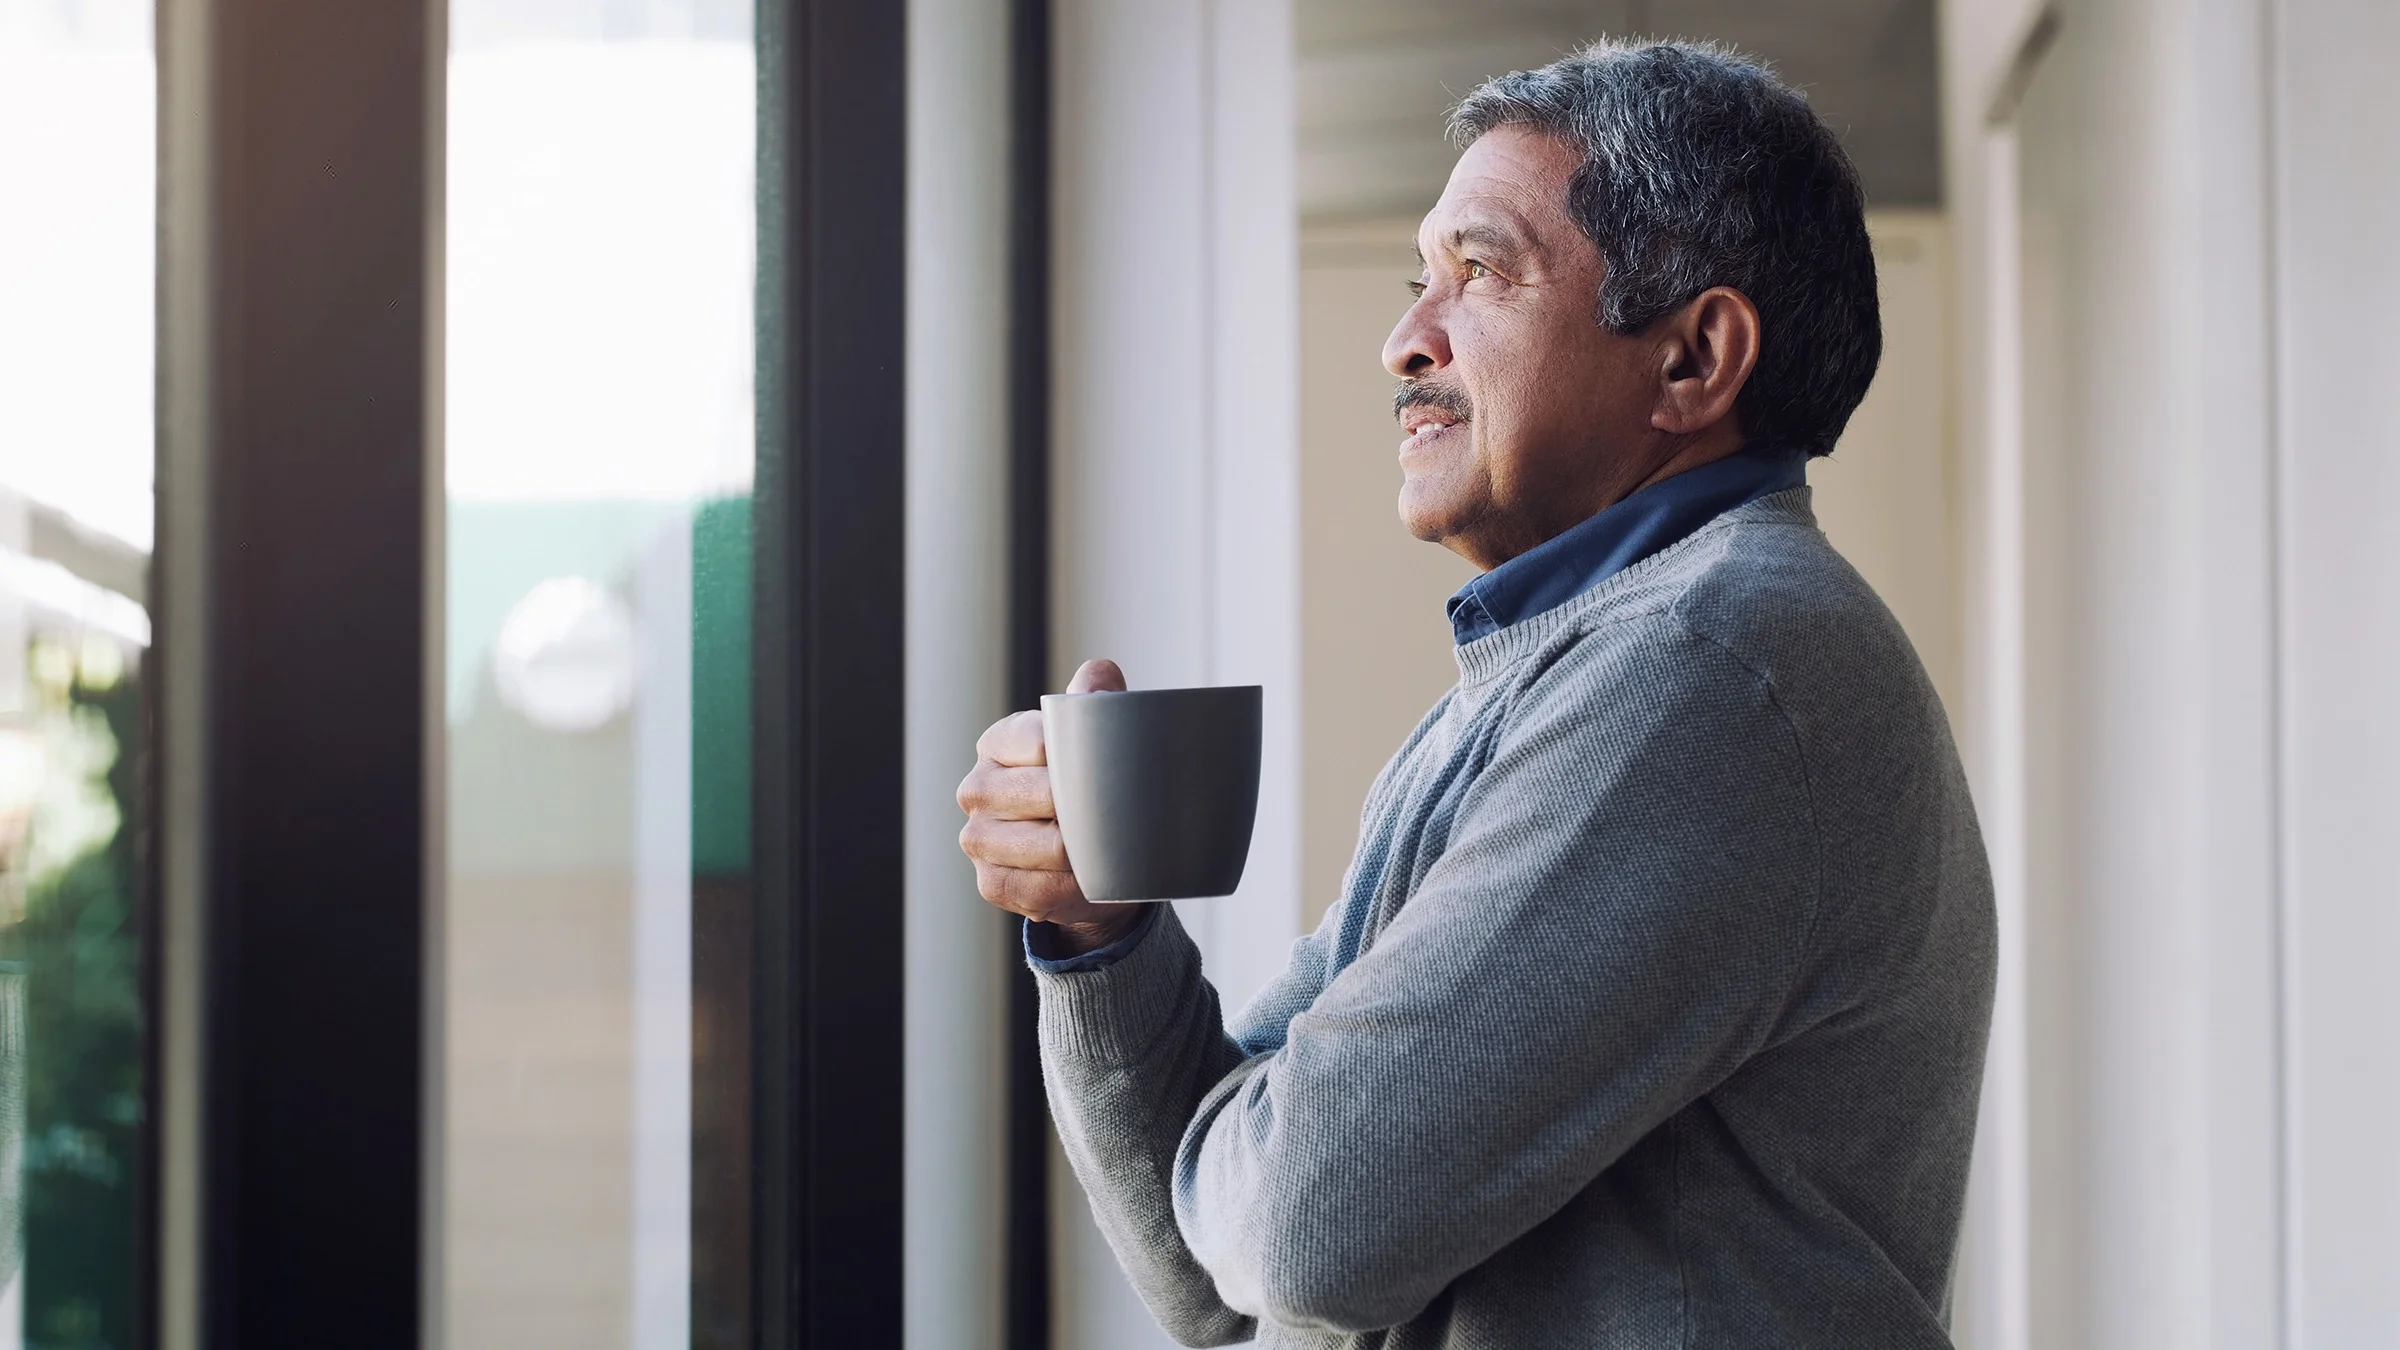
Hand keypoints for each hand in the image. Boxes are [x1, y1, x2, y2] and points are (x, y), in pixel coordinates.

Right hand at [957, 658, 1150, 952]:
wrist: (1085, 857)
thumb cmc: (1088, 787)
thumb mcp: (1094, 741)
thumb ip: (1097, 703)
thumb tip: (1099, 675)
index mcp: (999, 742)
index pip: (1041, 742)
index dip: (1081, 759)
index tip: (1111, 769)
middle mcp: (977, 788)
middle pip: (1044, 796)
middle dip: (1088, 808)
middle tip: (1121, 814)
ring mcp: (978, 839)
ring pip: (1044, 847)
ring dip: (1085, 853)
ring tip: (1110, 848)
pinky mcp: (991, 883)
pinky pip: (1038, 889)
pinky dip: (1072, 890)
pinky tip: (1089, 879)